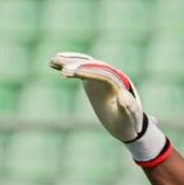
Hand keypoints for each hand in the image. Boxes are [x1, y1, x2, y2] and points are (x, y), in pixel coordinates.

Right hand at [49, 52, 168, 165]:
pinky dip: (70, 66)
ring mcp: (103, 76)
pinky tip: (54, 64)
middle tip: (60, 66)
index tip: (71, 72)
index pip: (103, 73)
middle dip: (77, 64)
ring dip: (71, 61)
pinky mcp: (95, 79)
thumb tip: (123, 95)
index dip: (87, 71)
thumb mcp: (130, 119)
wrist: (128, 124)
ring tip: (53, 60)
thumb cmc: (129, 123)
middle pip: (94, 64)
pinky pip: (82, 69)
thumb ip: (130, 108)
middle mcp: (112, 75)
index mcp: (120, 84)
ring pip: (86, 63)